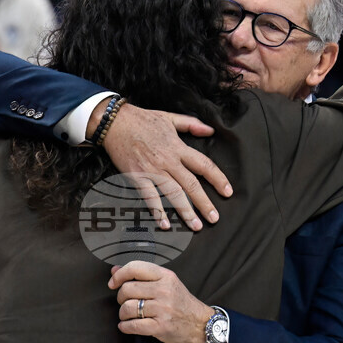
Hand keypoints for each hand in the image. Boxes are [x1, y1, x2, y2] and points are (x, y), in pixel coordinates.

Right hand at [95, 101, 232, 230]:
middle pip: (191, 185)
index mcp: (178, 147)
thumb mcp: (170, 117)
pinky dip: (157, 210)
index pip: (204, 165)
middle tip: (214, 218)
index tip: (228, 192)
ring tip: (195, 225)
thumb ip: (191, 124)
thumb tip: (211, 131)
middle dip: (205, 203)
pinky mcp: (137, 176)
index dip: (218, 179)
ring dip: (186, 211)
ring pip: (174, 193)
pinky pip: (149, 196)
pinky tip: (164, 223)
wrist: (114, 122)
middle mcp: (168, 160)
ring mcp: (152, 170)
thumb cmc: (142, 119)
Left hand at [108, 261, 213, 342]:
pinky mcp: (160, 327)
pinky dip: (125, 326)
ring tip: (128, 315)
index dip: (119, 275)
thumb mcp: (166, 282)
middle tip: (125, 301)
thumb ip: (141, 275)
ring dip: (123, 313)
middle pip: (127, 289)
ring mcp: (163, 309)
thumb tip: (115, 270)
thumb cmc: (181, 302)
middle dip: (120, 297)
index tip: (113, 283)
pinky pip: (133, 325)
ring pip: (127, 308)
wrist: (200, 323)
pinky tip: (127, 325)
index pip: (135, 268)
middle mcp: (164, 291)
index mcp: (165, 276)